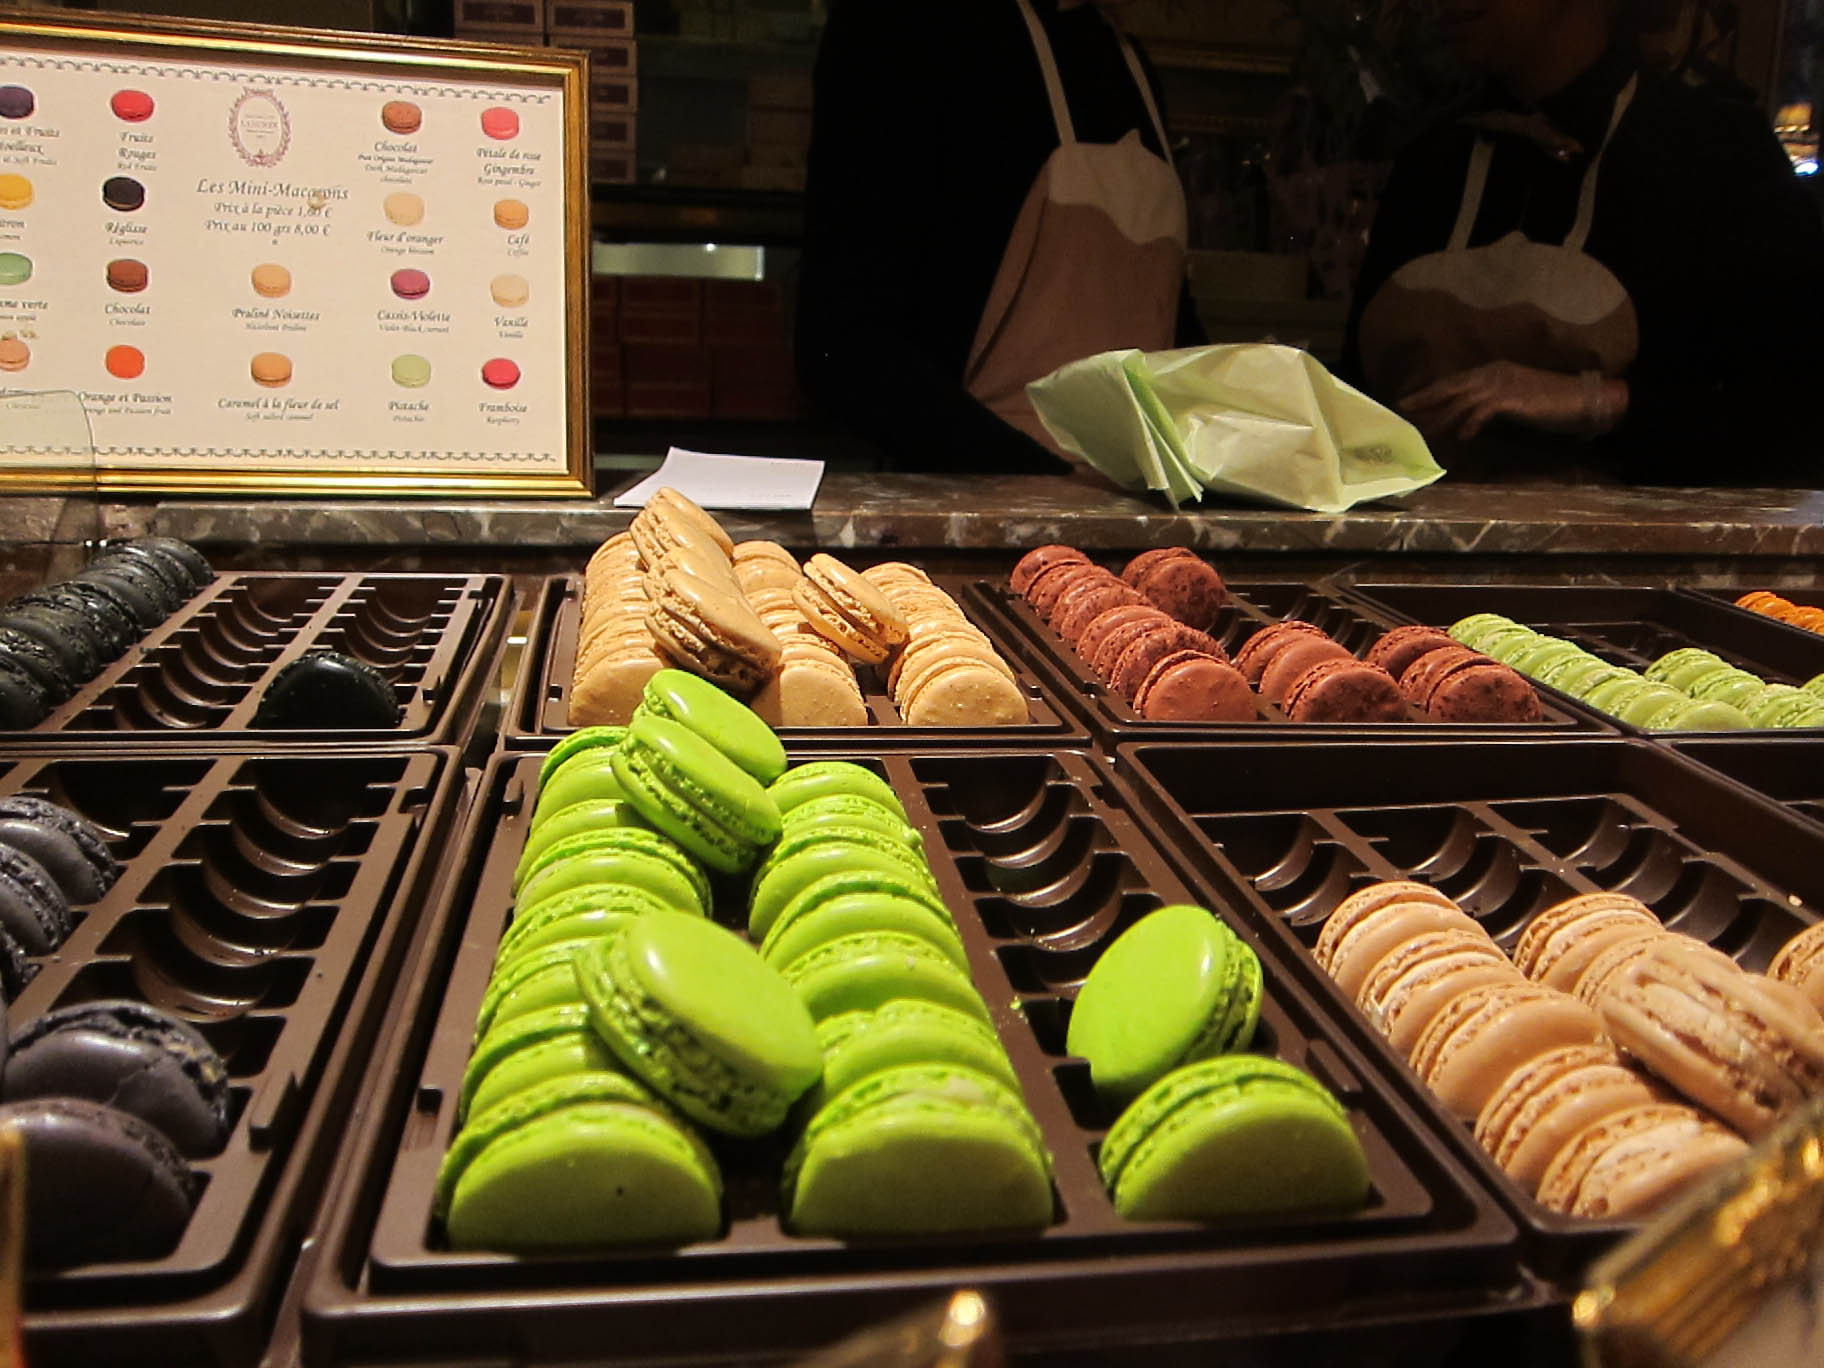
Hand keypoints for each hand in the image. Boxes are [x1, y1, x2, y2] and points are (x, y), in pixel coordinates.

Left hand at [1398, 361, 1627, 440]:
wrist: (1582, 399)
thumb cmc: (1549, 403)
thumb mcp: (1513, 401)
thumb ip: (1488, 406)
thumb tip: (1464, 422)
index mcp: (1491, 371)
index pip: (1452, 382)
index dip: (1428, 393)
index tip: (1406, 403)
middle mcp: (1491, 373)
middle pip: (1448, 387)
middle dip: (1422, 400)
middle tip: (1399, 412)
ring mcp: (1501, 384)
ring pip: (1459, 401)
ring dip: (1439, 418)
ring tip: (1421, 433)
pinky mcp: (1511, 398)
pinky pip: (1481, 412)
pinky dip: (1469, 425)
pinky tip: (1461, 439)